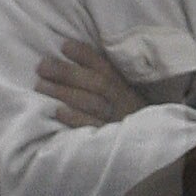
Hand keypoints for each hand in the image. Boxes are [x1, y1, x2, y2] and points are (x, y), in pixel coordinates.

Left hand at [35, 40, 183, 131]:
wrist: (154, 149)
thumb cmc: (128, 118)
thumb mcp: (123, 97)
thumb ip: (104, 81)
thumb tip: (70, 60)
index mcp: (125, 88)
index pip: (105, 67)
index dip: (85, 55)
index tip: (64, 46)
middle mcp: (122, 102)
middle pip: (96, 83)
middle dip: (67, 72)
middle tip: (42, 66)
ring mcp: (117, 121)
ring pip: (92, 103)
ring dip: (64, 93)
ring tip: (40, 86)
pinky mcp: (110, 141)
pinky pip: (92, 128)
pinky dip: (75, 118)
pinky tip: (58, 111)